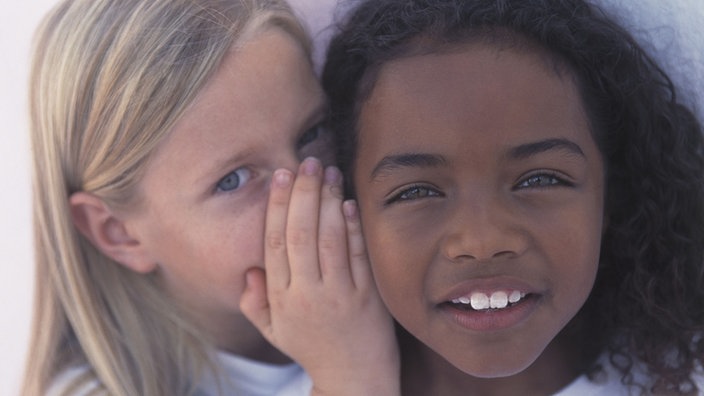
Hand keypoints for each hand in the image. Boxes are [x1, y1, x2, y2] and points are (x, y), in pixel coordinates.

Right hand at [240, 157, 399, 395]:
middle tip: (307, 162)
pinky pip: (359, 256)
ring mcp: (340, 295)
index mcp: (281, 299)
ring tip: (328, 172)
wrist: (353, 380)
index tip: (281, 175)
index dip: (277, 206)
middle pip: (301, 233)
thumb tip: (250, 269)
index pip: (274, 242)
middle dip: (302, 193)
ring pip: (330, 239)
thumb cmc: (311, 348)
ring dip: (328, 201)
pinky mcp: (368, 298)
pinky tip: (349, 203)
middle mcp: (308, 294)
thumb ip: (255, 301)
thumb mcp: (273, 331)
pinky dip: (354, 227)